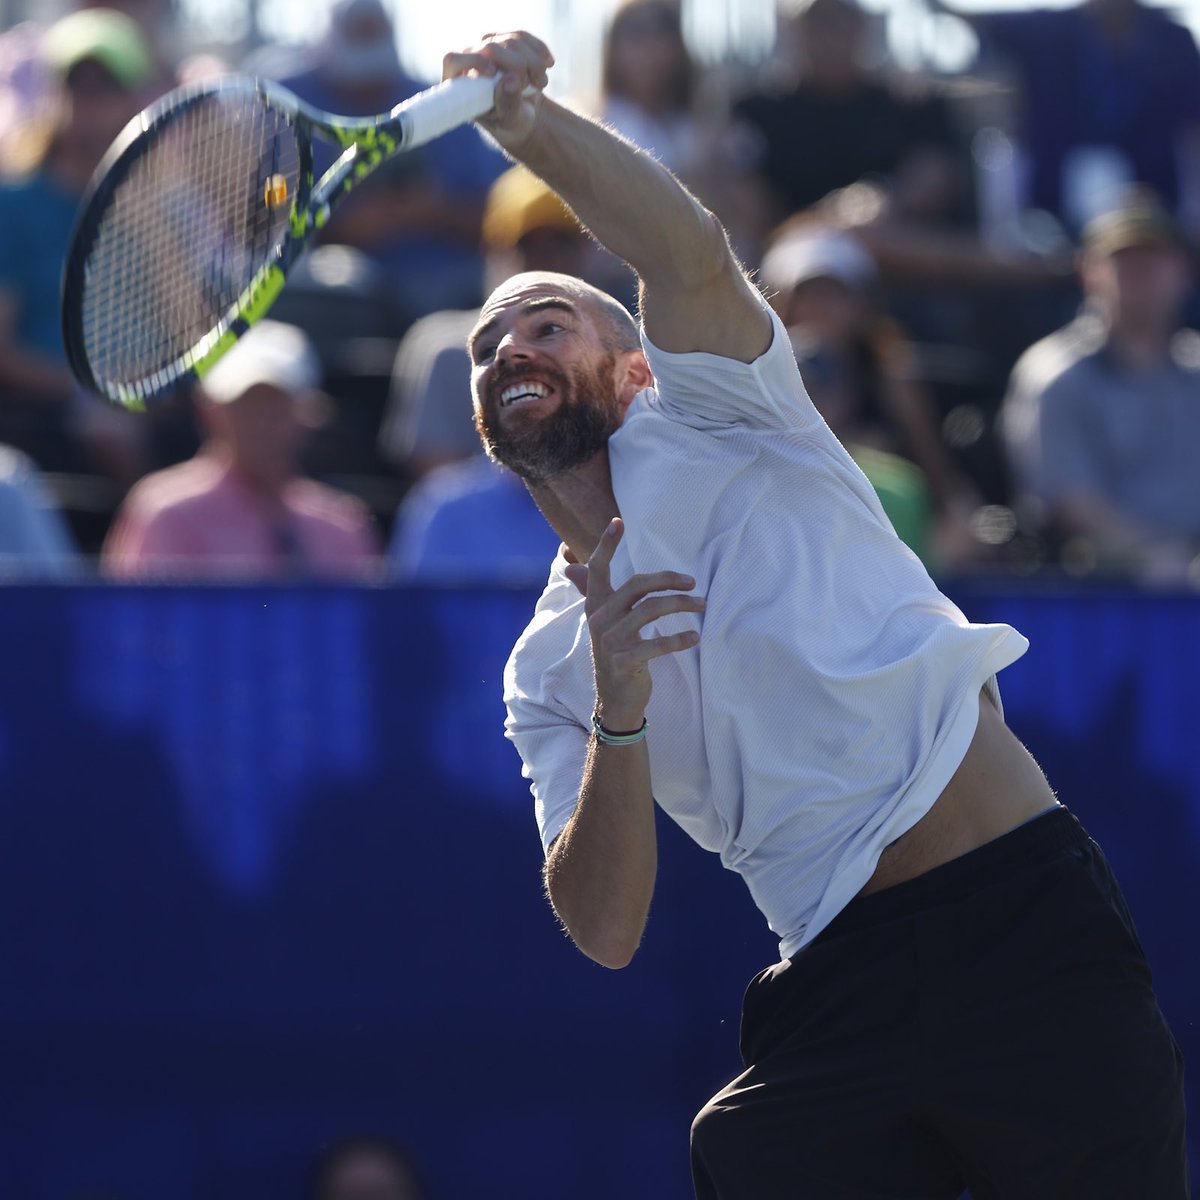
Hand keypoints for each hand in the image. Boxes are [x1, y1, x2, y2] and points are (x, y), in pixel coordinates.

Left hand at [442, 31, 553, 145]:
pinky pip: (522, 36)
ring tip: (541, 83)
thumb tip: (510, 80)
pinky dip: (539, 50)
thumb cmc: (511, 124)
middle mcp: (469, 61)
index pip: (454, 60)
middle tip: (530, 86)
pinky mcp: (504, 40)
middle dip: (518, 66)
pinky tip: (548, 65)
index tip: (493, 73)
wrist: (524, 115)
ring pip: (511, 40)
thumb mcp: (510, 122)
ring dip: (533, 62)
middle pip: (490, 47)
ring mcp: (487, 47)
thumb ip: (508, 105)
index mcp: (459, 84)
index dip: (473, 61)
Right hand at [564, 518, 703, 729]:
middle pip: (636, 585)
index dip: (606, 544)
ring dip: (682, 605)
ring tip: (703, 606)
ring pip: (651, 611)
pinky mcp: (625, 661)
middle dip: (668, 580)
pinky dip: (680, 639)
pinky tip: (695, 636)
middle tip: (692, 582)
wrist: (615, 699)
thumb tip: (570, 567)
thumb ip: (592, 592)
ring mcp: (610, 641)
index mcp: (595, 606)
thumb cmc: (616, 653)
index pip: (597, 569)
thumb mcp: (602, 622)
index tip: (619, 521)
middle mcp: (599, 619)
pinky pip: (658, 644)